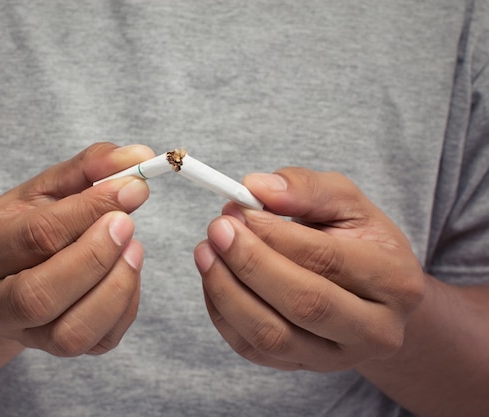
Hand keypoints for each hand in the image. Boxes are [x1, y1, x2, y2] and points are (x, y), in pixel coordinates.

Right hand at [0, 143, 153, 355]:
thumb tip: (139, 157)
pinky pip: (99, 341)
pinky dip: (125, 306)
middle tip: (129, 222)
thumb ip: (88, 168)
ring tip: (133, 248)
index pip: (35, 235)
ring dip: (115, 287)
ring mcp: (25, 335)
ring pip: (71, 333)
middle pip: (40, 294)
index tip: (133, 186)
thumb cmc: (23, 229)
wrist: (2, 281)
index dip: (90, 209)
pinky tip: (128, 271)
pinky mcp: (57, 350)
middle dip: (96, 256)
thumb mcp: (44, 190)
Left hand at [194, 167, 425, 371]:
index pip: (328, 259)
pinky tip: (213, 277)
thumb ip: (307, 188)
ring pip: (273, 336)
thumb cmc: (357, 241)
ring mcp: (337, 358)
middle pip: (304, 304)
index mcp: (395, 281)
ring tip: (206, 251)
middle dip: (250, 263)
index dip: (276, 233)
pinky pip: (252, 349)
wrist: (371, 296)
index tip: (241, 209)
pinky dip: (222, 313)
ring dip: (227, 290)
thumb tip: (257, 187)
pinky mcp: (301, 367)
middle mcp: (375, 330)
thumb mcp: (346, 203)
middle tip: (218, 229)